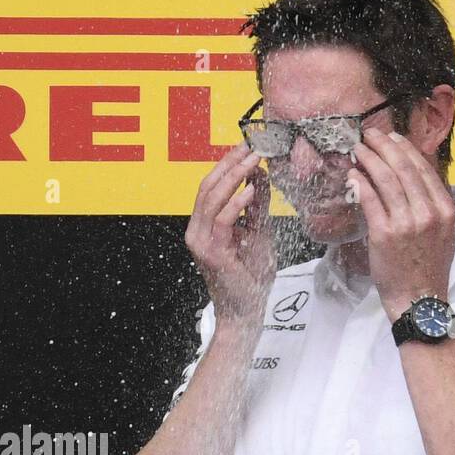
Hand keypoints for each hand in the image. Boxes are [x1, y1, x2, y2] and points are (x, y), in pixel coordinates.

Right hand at [184, 143, 277, 327]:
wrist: (245, 310)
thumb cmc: (250, 275)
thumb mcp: (258, 231)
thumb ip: (256, 205)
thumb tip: (258, 173)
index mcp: (204, 224)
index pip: (211, 185)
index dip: (228, 162)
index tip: (247, 144)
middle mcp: (197, 230)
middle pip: (208, 186)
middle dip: (230, 162)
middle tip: (251, 144)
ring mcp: (201, 241)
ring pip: (211, 198)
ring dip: (235, 175)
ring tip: (254, 159)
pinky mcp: (211, 252)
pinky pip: (222, 220)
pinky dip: (237, 202)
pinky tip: (251, 189)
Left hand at [348, 127, 454, 321]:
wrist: (419, 300)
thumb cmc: (428, 269)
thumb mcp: (444, 234)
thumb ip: (434, 206)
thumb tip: (416, 179)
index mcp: (446, 210)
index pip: (424, 170)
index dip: (406, 150)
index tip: (393, 139)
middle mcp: (429, 213)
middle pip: (405, 169)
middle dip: (385, 147)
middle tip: (371, 135)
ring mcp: (407, 223)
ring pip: (387, 180)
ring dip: (370, 160)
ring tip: (359, 149)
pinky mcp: (385, 234)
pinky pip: (371, 201)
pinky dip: (361, 184)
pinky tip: (353, 175)